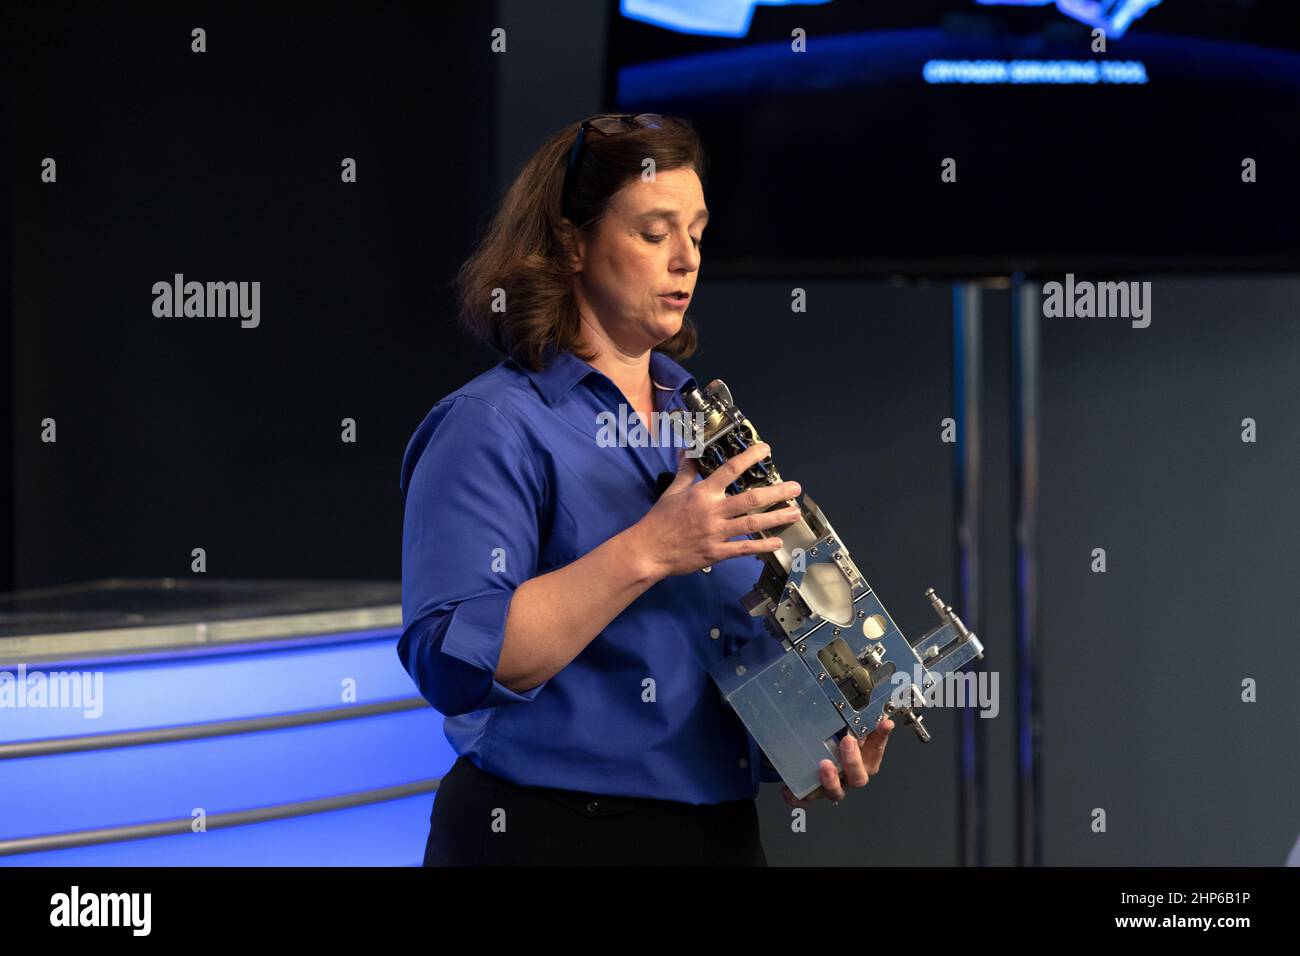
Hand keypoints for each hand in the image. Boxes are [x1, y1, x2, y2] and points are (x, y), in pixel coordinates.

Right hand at [630, 442, 801, 579]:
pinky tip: (777, 542)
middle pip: (751, 498)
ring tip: (794, 513)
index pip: (730, 470)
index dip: (749, 457)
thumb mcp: (672, 491)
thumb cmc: (660, 521)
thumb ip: (686, 471)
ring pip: (752, 523)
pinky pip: (744, 549)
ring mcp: (716, 533)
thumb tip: (688, 452)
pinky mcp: (717, 553)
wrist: (649, 550)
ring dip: (776, 517)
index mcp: (702, 493)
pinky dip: (762, 545)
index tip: (765, 449)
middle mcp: (713, 511)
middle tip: (795, 488)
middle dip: (776, 492)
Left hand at [782, 718, 894, 807]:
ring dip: (831, 780)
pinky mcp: (813, 794)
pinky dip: (797, 797)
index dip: (882, 737)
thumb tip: (862, 701)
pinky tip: (788, 790)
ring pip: (836, 792)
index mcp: (862, 760)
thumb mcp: (841, 727)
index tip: (884, 723)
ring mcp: (832, 787)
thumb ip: (851, 718)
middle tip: (848, 741)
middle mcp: (849, 776)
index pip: (876, 749)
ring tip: (824, 765)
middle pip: (859, 777)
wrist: (810, 758)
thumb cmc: (831, 741)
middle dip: (854, 760)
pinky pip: (805, 799)